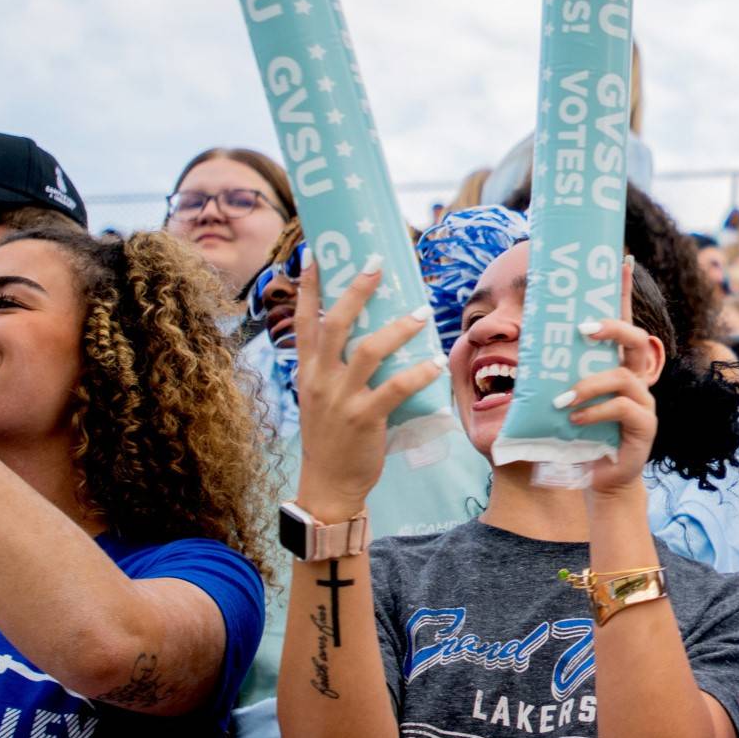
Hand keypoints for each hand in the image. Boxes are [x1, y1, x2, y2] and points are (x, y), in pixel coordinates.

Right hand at [292, 252, 447, 521]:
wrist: (327, 484)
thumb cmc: (330, 437)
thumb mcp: (319, 397)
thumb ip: (332, 368)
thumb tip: (362, 334)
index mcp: (308, 371)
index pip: (304, 321)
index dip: (309, 287)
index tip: (315, 253)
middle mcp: (320, 379)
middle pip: (335, 324)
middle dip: (356, 290)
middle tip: (376, 262)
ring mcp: (341, 398)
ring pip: (368, 350)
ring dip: (397, 327)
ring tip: (421, 311)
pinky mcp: (364, 418)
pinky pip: (395, 388)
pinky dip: (417, 372)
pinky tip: (434, 362)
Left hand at [555, 260, 663, 501]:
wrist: (596, 479)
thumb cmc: (577, 436)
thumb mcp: (561, 399)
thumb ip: (551, 374)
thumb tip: (511, 347)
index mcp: (617, 366)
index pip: (623, 322)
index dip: (624, 293)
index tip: (623, 261)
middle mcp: (636, 378)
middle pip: (636, 339)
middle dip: (611, 327)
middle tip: (582, 328)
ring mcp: (644, 402)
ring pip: (624, 376)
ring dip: (588, 385)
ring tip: (560, 400)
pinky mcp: (645, 428)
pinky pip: (623, 409)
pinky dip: (595, 412)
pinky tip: (574, 419)